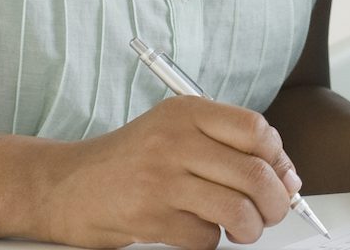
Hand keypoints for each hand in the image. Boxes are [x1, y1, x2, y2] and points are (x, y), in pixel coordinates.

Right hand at [28, 95, 299, 249]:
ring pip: (236, 209)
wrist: (63, 185)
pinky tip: (198, 232)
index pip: (256, 130)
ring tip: (242, 229)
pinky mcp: (148, 216)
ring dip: (249, 227)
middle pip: (254, 173)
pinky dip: (211, 241)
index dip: (279, 159)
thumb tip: (286, 176)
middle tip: (272, 212)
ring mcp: (160, 179)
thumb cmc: (130, 161)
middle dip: (275, 202)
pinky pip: (205, 237)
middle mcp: (175, 140)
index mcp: (187, 112)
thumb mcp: (175, 133)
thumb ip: (226, 145)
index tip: (282, 177)